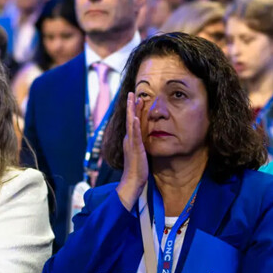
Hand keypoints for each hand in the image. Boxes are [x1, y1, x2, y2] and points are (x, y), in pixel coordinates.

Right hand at [116, 92, 147, 209]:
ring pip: (130, 123)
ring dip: (131, 110)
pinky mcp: (134, 147)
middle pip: (129, 118)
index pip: (132, 121)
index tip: (137, 98)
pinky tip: (134, 116)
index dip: (134, 110)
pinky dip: (133, 125)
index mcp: (130, 139)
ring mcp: (131, 142)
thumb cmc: (137, 169)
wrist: (133, 180)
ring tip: (132, 98)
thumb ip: (140, 145)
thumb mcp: (139, 153)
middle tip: (131, 92)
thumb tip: (143, 140)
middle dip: (130, 105)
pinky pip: (134, 134)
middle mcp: (129, 139)